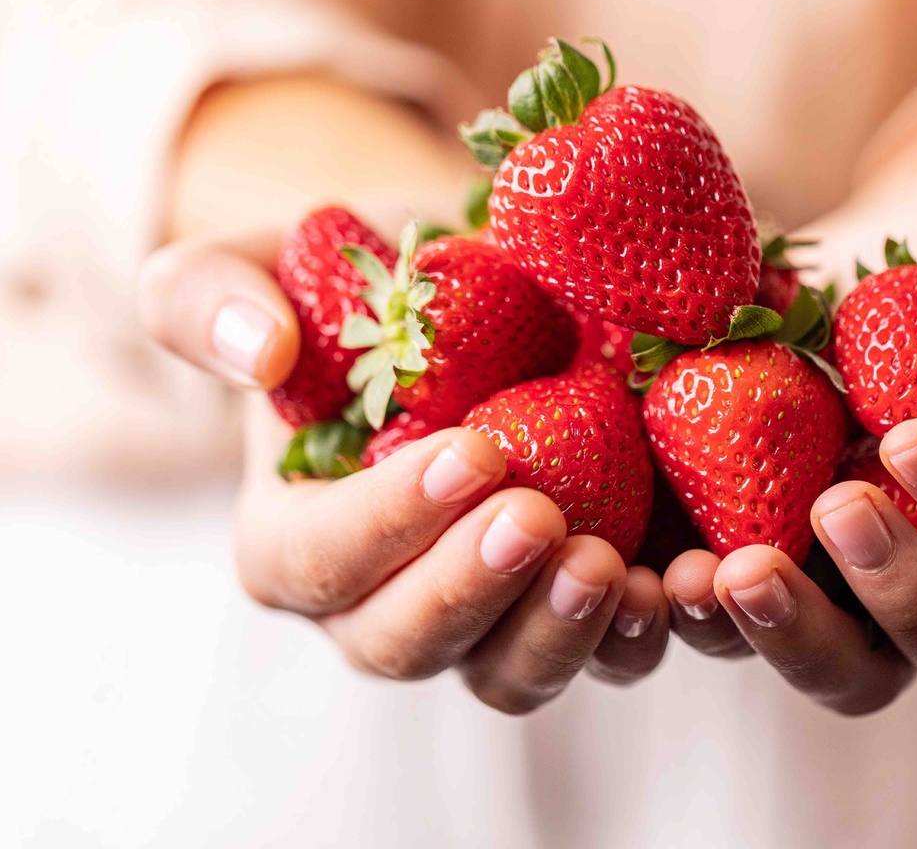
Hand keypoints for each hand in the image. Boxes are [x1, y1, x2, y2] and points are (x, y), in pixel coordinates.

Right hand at [139, 76, 670, 712]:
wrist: (475, 281)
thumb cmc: (361, 282)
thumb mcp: (265, 262)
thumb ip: (210, 295)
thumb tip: (260, 353)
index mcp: (297, 532)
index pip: (315, 560)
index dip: (385, 523)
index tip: (471, 452)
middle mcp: (385, 594)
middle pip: (406, 643)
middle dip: (471, 592)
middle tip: (540, 518)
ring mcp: (488, 606)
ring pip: (509, 672)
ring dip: (562, 638)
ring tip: (617, 571)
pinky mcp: (573, 594)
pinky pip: (604, 648)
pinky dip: (644, 629)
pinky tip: (685, 577)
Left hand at [662, 186, 916, 710]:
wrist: (855, 290)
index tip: (910, 439)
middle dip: (907, 598)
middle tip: (834, 512)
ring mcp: (883, 607)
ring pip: (856, 674)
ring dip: (792, 636)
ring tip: (722, 574)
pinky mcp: (792, 592)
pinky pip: (757, 640)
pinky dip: (709, 622)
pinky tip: (663, 575)